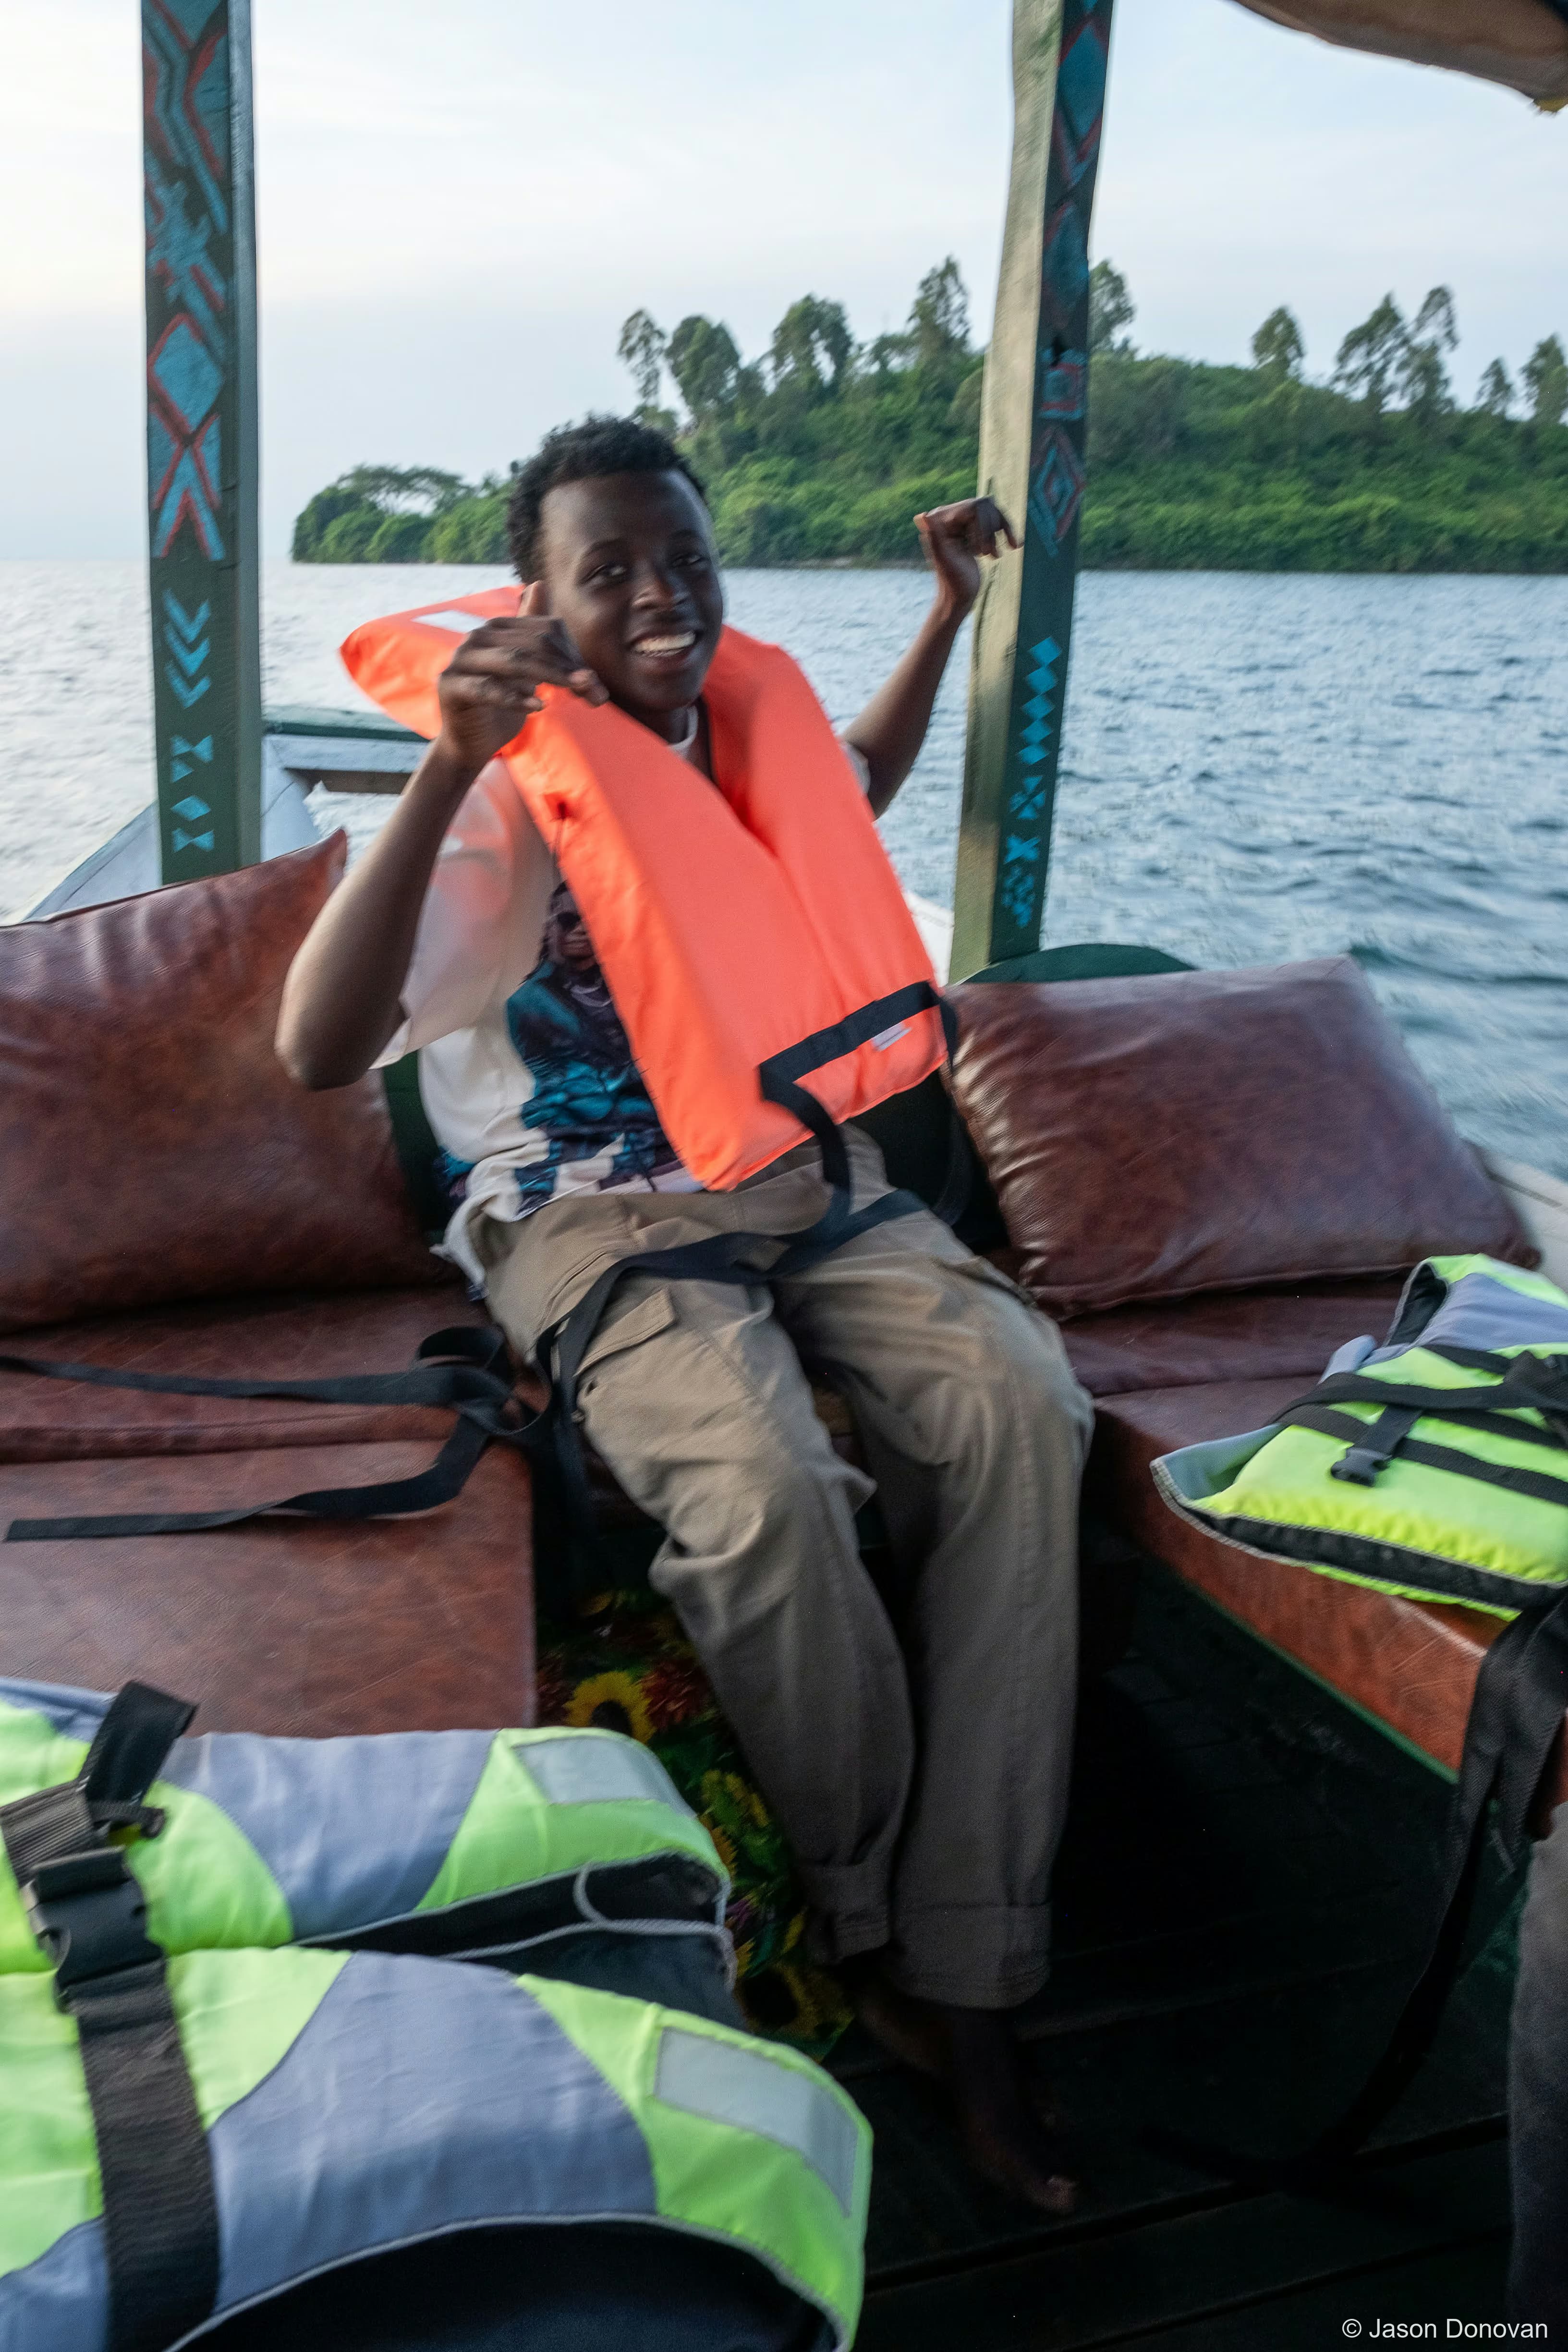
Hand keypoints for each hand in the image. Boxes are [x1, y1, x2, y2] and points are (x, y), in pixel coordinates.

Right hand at [433, 580, 607, 779]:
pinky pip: (489, 689)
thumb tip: (539, 583)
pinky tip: (539, 707)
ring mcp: (460, 660)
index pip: (543, 630)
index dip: (571, 654)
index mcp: (495, 629)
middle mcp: (475, 638)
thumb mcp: (523, 667)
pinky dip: (516, 698)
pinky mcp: (452, 686)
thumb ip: (534, 633)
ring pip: (512, 661)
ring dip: (549, 676)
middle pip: (531, 643)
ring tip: (576, 691)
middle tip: (593, 690)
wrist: (470, 741)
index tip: (592, 681)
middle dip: (565, 667)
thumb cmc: (501, 703)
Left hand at [915, 498, 1018, 616]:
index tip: (982, 552)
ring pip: (992, 512)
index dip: (984, 527)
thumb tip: (921, 516)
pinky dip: (1006, 532)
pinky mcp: (974, 531)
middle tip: (988, 554)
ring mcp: (963, 523)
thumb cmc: (953, 582)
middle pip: (985, 507)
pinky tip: (1011, 547)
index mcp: (941, 520)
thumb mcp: (945, 559)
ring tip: (994, 555)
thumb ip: (934, 536)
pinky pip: (995, 521)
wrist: (959, 597)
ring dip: (1000, 532)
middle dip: (991, 531)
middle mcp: (951, 517)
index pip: (974, 507)